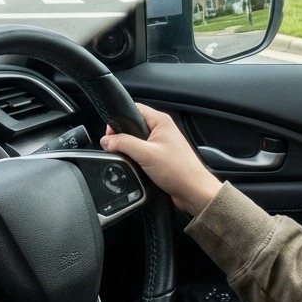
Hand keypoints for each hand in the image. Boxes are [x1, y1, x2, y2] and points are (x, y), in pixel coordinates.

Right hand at [100, 103, 222, 214]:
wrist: (194, 192)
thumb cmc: (180, 171)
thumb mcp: (146, 154)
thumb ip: (124, 144)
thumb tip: (107, 140)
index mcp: (161, 121)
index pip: (134, 109)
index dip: (119, 119)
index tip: (110, 134)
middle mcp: (163, 129)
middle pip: (134, 125)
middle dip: (122, 136)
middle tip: (116, 148)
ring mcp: (163, 143)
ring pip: (138, 140)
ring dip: (130, 149)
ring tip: (129, 159)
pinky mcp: (161, 156)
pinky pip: (143, 152)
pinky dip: (137, 157)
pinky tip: (136, 166)